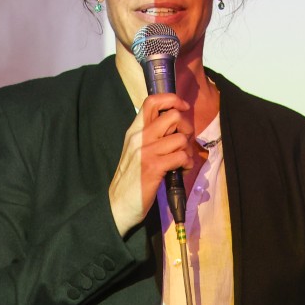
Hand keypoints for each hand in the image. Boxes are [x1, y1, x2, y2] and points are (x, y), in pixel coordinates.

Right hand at [108, 91, 196, 234]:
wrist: (117, 205)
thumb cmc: (130, 179)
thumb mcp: (136, 152)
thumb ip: (151, 137)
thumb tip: (175, 127)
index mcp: (134, 131)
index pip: (152, 101)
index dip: (172, 99)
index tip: (182, 107)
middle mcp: (139, 137)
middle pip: (172, 116)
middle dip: (186, 127)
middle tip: (184, 142)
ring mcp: (145, 152)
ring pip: (180, 137)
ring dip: (187, 150)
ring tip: (182, 161)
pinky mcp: (153, 168)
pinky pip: (181, 156)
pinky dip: (187, 163)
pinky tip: (180, 170)